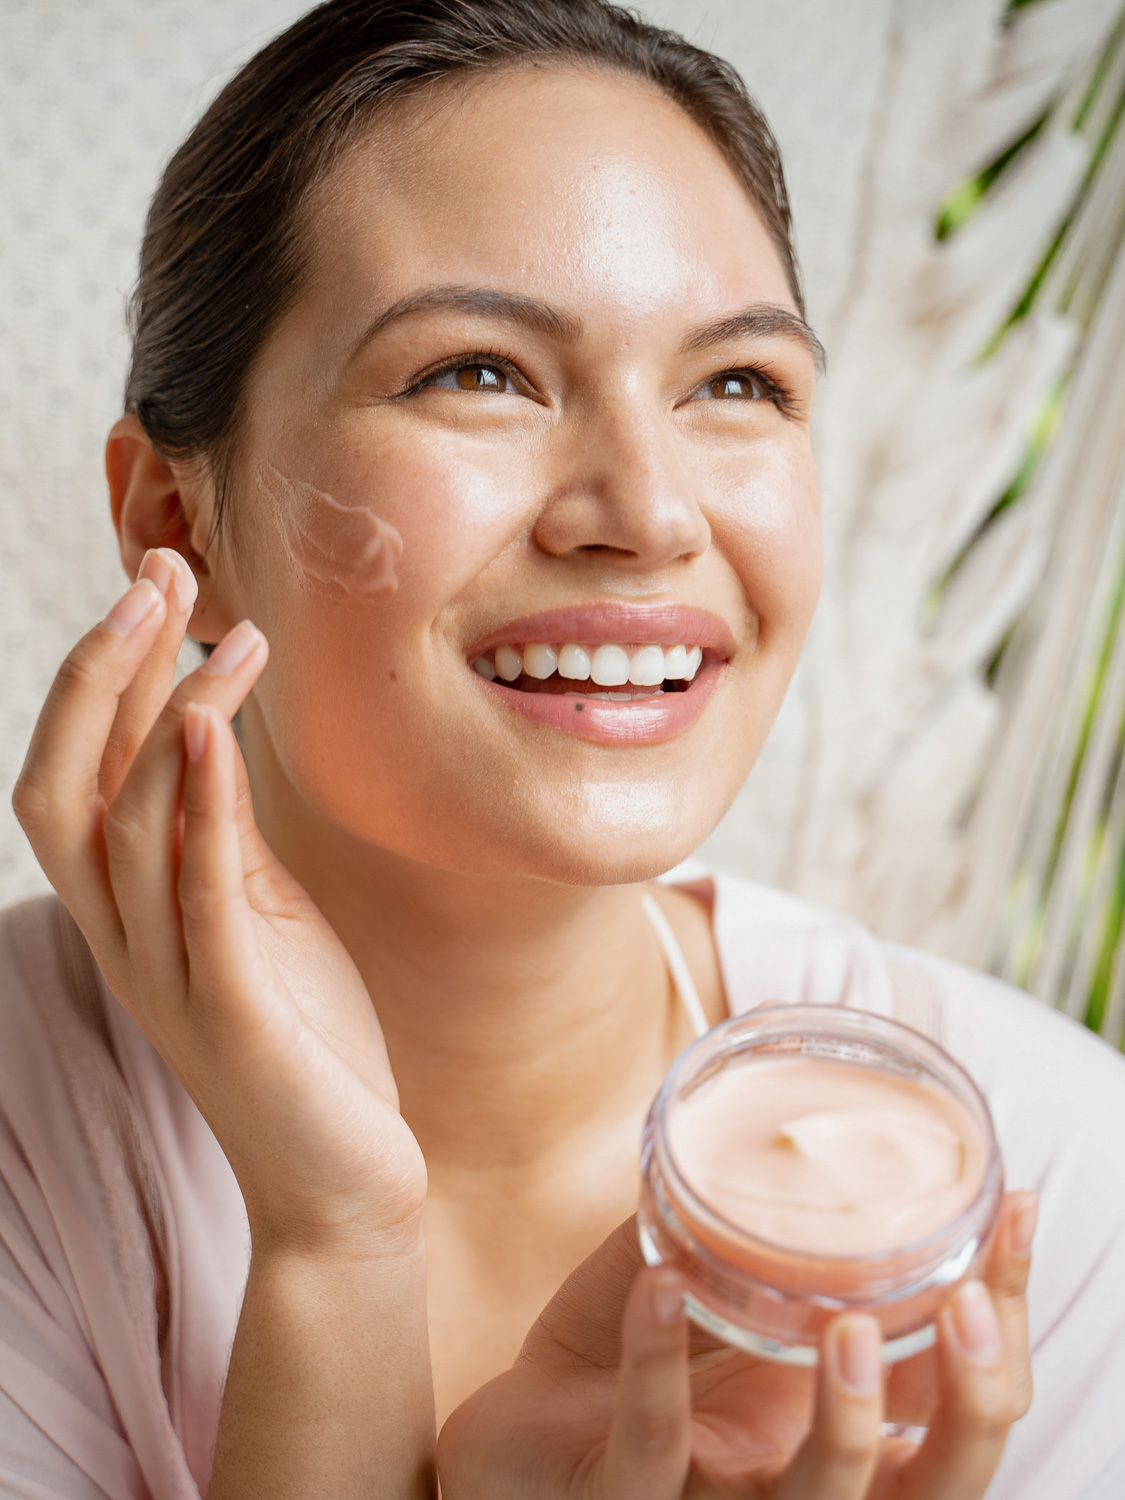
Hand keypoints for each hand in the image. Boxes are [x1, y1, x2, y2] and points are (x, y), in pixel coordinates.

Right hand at [14, 550, 425, 1253]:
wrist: (339, 1175)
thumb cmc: (303, 1035)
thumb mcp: (253, 911)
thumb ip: (217, 830)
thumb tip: (206, 724)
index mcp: (128, 910)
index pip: (73, 772)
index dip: (101, 674)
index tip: (157, 581)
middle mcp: (125, 938)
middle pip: (62, 785)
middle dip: (102, 673)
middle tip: (160, 575)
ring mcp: (168, 975)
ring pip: (125, 826)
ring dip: (170, 717)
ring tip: (231, 635)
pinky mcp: (229, 1009)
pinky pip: (198, 895)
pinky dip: (201, 808)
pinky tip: (217, 732)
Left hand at [437, 1192, 1035, 1498]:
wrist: (515, 1439)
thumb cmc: (626, 1366)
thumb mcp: (711, 1294)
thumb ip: (753, 1232)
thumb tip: (792, 1117)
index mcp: (834, 1433)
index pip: (960, 1404)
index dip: (1006, 1327)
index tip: (1012, 1211)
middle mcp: (796, 1483)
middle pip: (937, 1488)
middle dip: (976, 1405)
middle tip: (974, 1305)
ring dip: (846, 1420)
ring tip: (843, 1322)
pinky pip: (653, 1448)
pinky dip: (656, 1360)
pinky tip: (662, 1282)